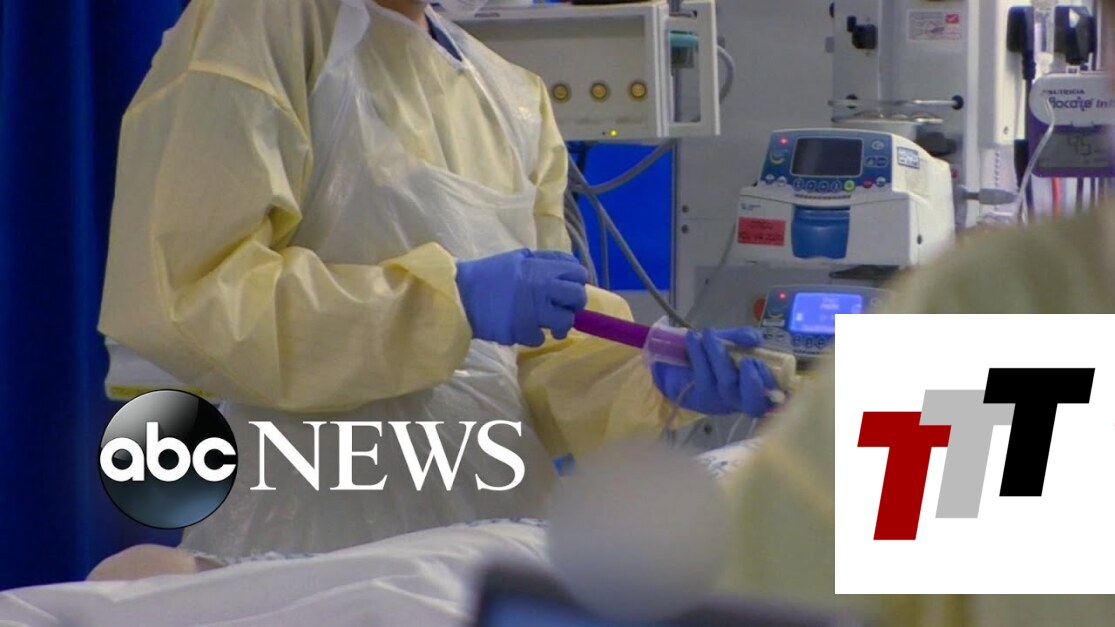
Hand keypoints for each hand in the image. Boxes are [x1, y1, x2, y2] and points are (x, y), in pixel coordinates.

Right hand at [456, 249, 588, 346]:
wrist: (460, 294)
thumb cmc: (486, 275)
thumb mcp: (517, 258)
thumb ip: (541, 262)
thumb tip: (564, 270)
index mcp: (541, 267)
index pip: (577, 271)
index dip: (577, 280)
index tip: (568, 287)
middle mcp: (543, 287)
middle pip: (578, 296)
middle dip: (574, 304)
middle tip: (562, 308)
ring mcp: (535, 311)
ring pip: (566, 321)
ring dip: (560, 326)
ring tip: (550, 327)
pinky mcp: (523, 331)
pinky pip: (541, 338)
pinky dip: (534, 336)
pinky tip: (524, 330)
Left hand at [651, 327, 779, 416]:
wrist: (680, 364)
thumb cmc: (713, 355)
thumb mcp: (731, 341)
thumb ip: (744, 337)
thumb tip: (755, 339)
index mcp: (755, 390)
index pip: (770, 397)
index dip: (767, 383)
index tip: (758, 361)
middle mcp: (740, 401)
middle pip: (752, 401)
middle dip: (752, 380)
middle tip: (748, 359)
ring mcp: (720, 402)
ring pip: (726, 381)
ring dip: (719, 354)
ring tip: (709, 333)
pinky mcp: (700, 398)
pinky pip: (703, 375)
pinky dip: (698, 353)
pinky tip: (693, 338)